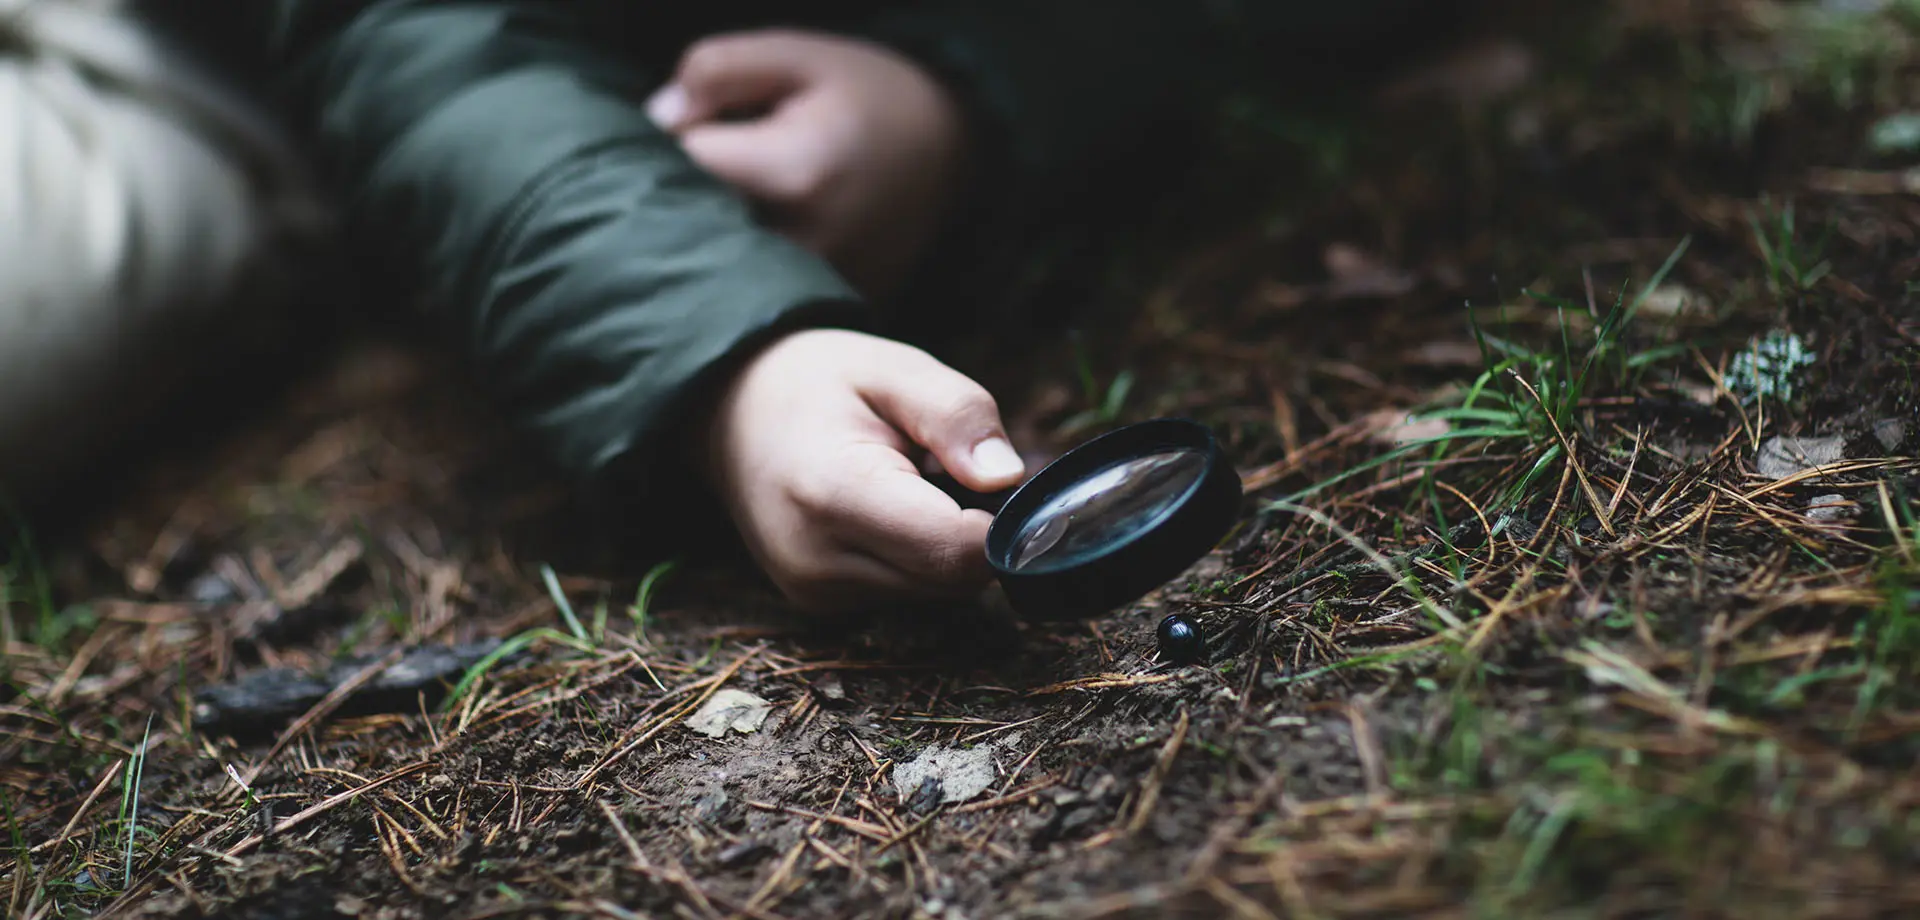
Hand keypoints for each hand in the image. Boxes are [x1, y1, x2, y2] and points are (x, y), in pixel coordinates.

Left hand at [647, 30, 968, 298]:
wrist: (948, 147)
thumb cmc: (865, 92)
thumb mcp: (795, 54)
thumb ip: (718, 70)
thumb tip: (658, 119)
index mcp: (793, 173)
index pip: (683, 169)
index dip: (666, 146)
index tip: (683, 132)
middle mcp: (807, 243)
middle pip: (695, 231)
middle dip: (684, 197)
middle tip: (707, 166)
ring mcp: (823, 286)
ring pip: (724, 268)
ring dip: (714, 234)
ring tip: (741, 197)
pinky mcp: (832, 307)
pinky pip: (762, 291)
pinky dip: (749, 262)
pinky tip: (767, 229)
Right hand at [700, 329, 1024, 611]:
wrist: (731, 411)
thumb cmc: (819, 383)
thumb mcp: (895, 370)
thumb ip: (957, 415)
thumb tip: (1007, 478)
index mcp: (835, 495)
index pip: (957, 551)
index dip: (1000, 519)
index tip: (991, 474)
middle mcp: (819, 561)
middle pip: (955, 578)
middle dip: (974, 527)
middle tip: (944, 467)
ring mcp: (815, 592)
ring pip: (936, 590)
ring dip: (944, 542)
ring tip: (907, 483)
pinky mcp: (820, 604)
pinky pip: (906, 590)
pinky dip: (916, 555)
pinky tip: (887, 510)